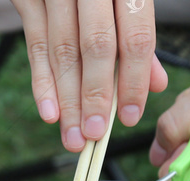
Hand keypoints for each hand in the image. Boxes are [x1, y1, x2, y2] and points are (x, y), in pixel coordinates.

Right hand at [10, 0, 168, 151]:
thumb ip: (138, 33)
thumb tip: (155, 84)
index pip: (135, 38)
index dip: (133, 81)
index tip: (130, 117)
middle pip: (95, 47)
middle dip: (96, 98)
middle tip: (95, 136)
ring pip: (62, 50)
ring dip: (67, 100)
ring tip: (74, 137)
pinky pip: (34, 42)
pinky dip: (41, 81)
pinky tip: (50, 111)